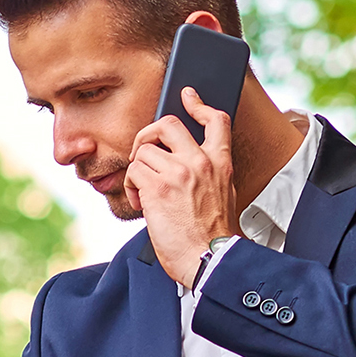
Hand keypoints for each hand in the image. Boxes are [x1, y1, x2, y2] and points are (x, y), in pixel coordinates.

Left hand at [125, 87, 240, 288]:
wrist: (209, 260)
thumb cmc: (212, 236)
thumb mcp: (223, 194)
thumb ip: (207, 172)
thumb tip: (180, 162)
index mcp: (220, 163)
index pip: (215, 120)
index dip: (198, 104)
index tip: (186, 96)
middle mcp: (200, 162)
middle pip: (166, 124)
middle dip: (147, 134)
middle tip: (142, 151)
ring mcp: (178, 173)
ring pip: (143, 152)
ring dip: (138, 172)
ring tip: (146, 194)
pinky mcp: (157, 188)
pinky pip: (133, 172)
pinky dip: (132, 187)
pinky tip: (143, 204)